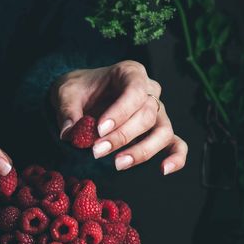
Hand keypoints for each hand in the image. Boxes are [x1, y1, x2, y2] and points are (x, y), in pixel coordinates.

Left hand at [50, 61, 187, 174]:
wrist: (83, 97)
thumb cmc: (79, 92)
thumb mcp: (66, 94)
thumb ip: (68, 111)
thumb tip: (69, 133)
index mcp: (130, 73)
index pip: (135, 91)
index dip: (120, 112)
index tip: (99, 129)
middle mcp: (150, 91)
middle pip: (147, 114)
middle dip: (122, 136)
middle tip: (96, 151)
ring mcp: (158, 113)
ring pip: (162, 131)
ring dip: (141, 150)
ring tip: (118, 164)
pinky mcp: (159, 132)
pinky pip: (177, 144)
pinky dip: (176, 157)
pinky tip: (164, 170)